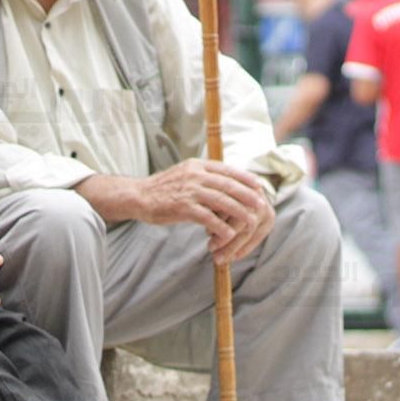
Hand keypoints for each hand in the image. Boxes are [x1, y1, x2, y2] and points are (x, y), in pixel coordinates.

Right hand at [139, 158, 275, 264]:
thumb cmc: (164, 189)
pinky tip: (229, 235)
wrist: (139, 196)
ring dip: (239, 212)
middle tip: (261, 203)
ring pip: (222, 201)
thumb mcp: (185, 174)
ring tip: (250, 221)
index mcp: (197, 165)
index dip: (244, 177)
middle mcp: (195, 175)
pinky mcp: (183, 207)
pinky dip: (220, 227)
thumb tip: (226, 183)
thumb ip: (204, 177)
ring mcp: (189, 191)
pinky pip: (208, 218)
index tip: (258, 185)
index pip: (227, 169)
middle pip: (228, 185)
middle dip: (247, 195)